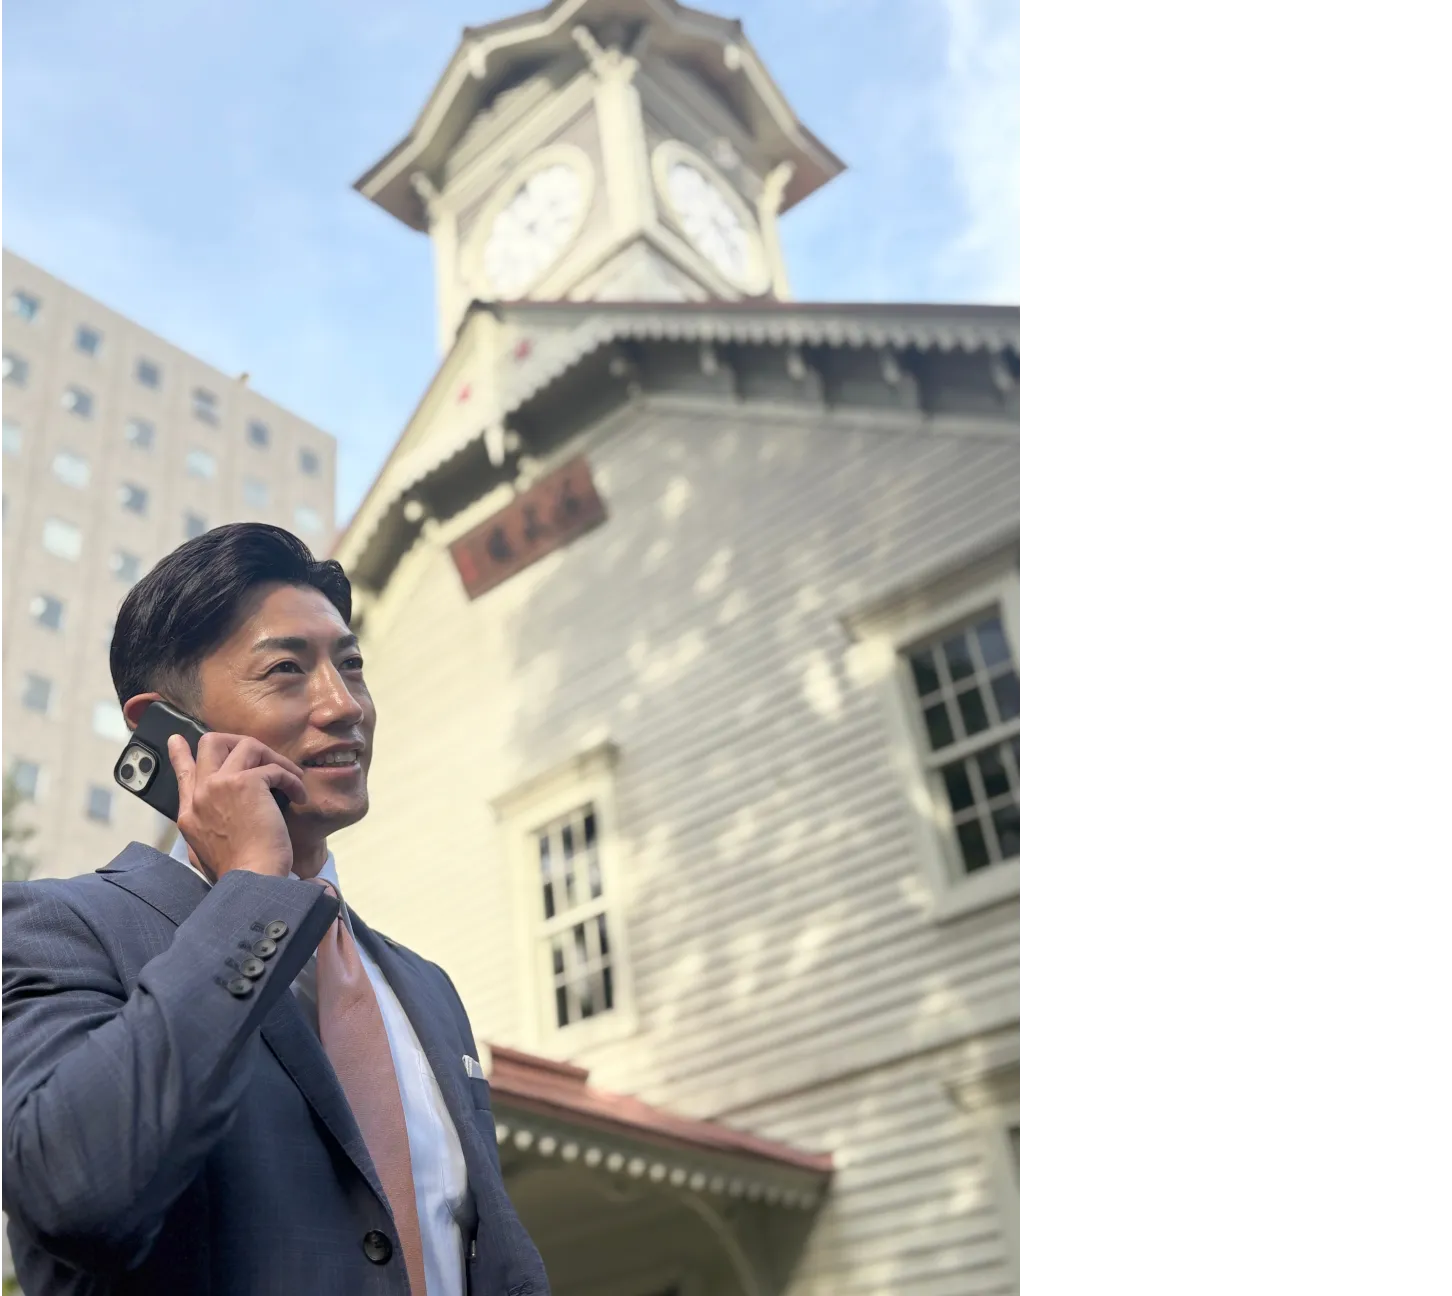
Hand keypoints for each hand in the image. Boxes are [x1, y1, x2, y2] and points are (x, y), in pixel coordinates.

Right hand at [168, 733, 307, 880]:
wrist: (249, 880)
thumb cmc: (237, 872)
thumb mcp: (204, 851)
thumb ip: (206, 828)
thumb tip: (216, 821)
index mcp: (190, 812)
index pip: (183, 774)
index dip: (180, 754)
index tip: (176, 739)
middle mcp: (201, 793)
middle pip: (211, 743)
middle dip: (240, 742)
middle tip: (265, 756)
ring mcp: (220, 785)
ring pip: (246, 745)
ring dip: (274, 758)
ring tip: (291, 778)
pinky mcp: (247, 784)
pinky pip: (274, 768)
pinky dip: (291, 779)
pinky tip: (299, 796)